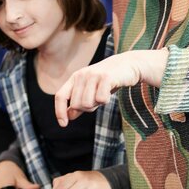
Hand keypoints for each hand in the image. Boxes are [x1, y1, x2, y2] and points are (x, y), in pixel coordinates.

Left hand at [53, 50, 167, 126]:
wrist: (128, 64)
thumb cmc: (108, 80)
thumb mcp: (91, 91)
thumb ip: (79, 103)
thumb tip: (68, 116)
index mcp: (75, 78)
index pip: (60, 96)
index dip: (59, 111)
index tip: (63, 124)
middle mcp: (81, 75)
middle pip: (76, 105)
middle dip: (87, 109)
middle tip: (97, 100)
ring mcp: (93, 75)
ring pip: (87, 104)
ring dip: (97, 104)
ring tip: (104, 95)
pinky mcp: (105, 77)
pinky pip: (100, 99)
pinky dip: (106, 100)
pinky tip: (110, 91)